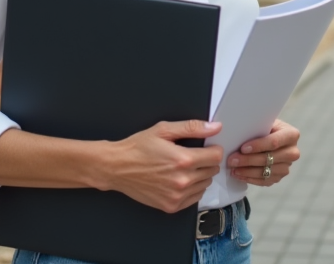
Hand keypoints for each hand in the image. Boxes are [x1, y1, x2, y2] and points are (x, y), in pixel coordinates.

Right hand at [104, 120, 224, 213]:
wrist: (117, 167)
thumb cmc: (138, 148)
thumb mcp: (164, 130)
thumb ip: (192, 128)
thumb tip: (215, 127)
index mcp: (183, 160)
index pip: (216, 157)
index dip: (213, 149)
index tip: (206, 147)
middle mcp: (183, 180)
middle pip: (212, 171)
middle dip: (205, 161)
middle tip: (190, 156)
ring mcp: (177, 196)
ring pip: (205, 185)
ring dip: (199, 176)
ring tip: (182, 168)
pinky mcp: (172, 206)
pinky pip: (195, 198)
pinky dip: (192, 189)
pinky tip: (179, 180)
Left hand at [227, 118, 299, 185]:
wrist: (271, 137)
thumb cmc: (265, 128)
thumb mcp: (264, 123)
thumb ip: (256, 127)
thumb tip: (238, 133)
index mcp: (291, 135)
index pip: (274, 142)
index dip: (258, 146)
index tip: (242, 148)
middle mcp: (292, 152)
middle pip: (269, 159)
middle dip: (248, 160)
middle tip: (232, 160)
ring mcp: (287, 166)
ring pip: (266, 171)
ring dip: (247, 171)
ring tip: (233, 169)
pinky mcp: (279, 177)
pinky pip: (264, 181)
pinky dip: (250, 178)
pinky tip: (239, 175)